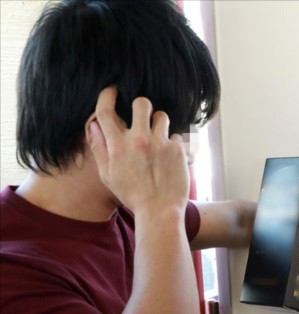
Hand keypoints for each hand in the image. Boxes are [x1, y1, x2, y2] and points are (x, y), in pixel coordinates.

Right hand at [87, 86, 189, 214]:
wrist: (159, 211)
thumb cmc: (132, 195)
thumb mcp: (108, 174)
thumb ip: (100, 148)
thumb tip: (94, 125)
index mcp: (117, 146)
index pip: (105, 110)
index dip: (107, 94)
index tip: (112, 90)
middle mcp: (139, 141)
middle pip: (141, 103)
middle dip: (141, 105)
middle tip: (143, 115)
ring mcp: (160, 144)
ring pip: (162, 116)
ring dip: (159, 123)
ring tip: (158, 138)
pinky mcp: (177, 150)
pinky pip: (176, 135)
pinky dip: (173, 143)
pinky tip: (170, 157)